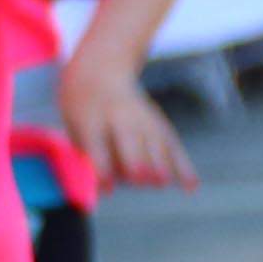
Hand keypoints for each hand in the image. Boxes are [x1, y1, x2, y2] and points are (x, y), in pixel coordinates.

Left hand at [59, 60, 193, 192]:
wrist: (101, 72)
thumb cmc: (81, 107)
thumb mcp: (71, 125)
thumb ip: (86, 155)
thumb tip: (104, 190)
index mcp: (92, 119)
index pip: (99, 146)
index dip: (103, 169)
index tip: (106, 188)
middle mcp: (121, 118)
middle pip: (133, 142)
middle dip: (137, 163)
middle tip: (138, 180)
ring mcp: (145, 120)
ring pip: (156, 145)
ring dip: (158, 165)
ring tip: (159, 183)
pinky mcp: (160, 125)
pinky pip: (174, 148)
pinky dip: (183, 167)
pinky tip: (191, 187)